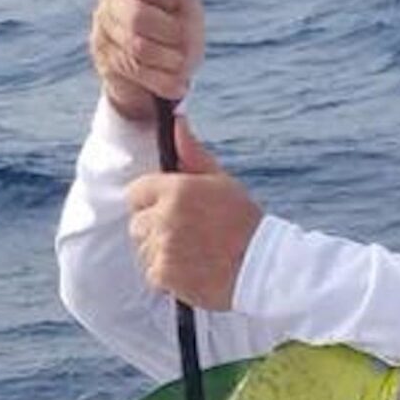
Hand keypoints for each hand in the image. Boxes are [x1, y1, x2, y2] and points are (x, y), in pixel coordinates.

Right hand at [91, 0, 206, 115]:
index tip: (174, 3)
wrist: (168, 76)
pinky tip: (175, 81)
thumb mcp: (183, 0)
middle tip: (182, 39)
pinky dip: (164, 79)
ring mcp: (101, 32)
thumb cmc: (179, 29)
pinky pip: (137, 72)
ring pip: (138, 48)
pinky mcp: (104, 62)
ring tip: (181, 62)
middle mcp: (106, 2)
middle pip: (136, 16)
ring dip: (170, 59)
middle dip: (169, 32)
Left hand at [125, 118, 262, 311]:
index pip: (136, 192)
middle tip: (188, 236)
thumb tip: (176, 122)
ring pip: (144, 250)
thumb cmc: (243, 222)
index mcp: (177, 189)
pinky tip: (193, 270)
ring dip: (162, 254)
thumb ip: (192, 154)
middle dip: (156, 230)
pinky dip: (169, 277)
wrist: (262, 267)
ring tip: (194, 254)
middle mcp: (165, 216)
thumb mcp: (220, 182)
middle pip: (137, 223)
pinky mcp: (165, 275)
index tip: (171, 211)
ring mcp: (163, 247)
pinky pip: (153, 274)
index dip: (152, 202)